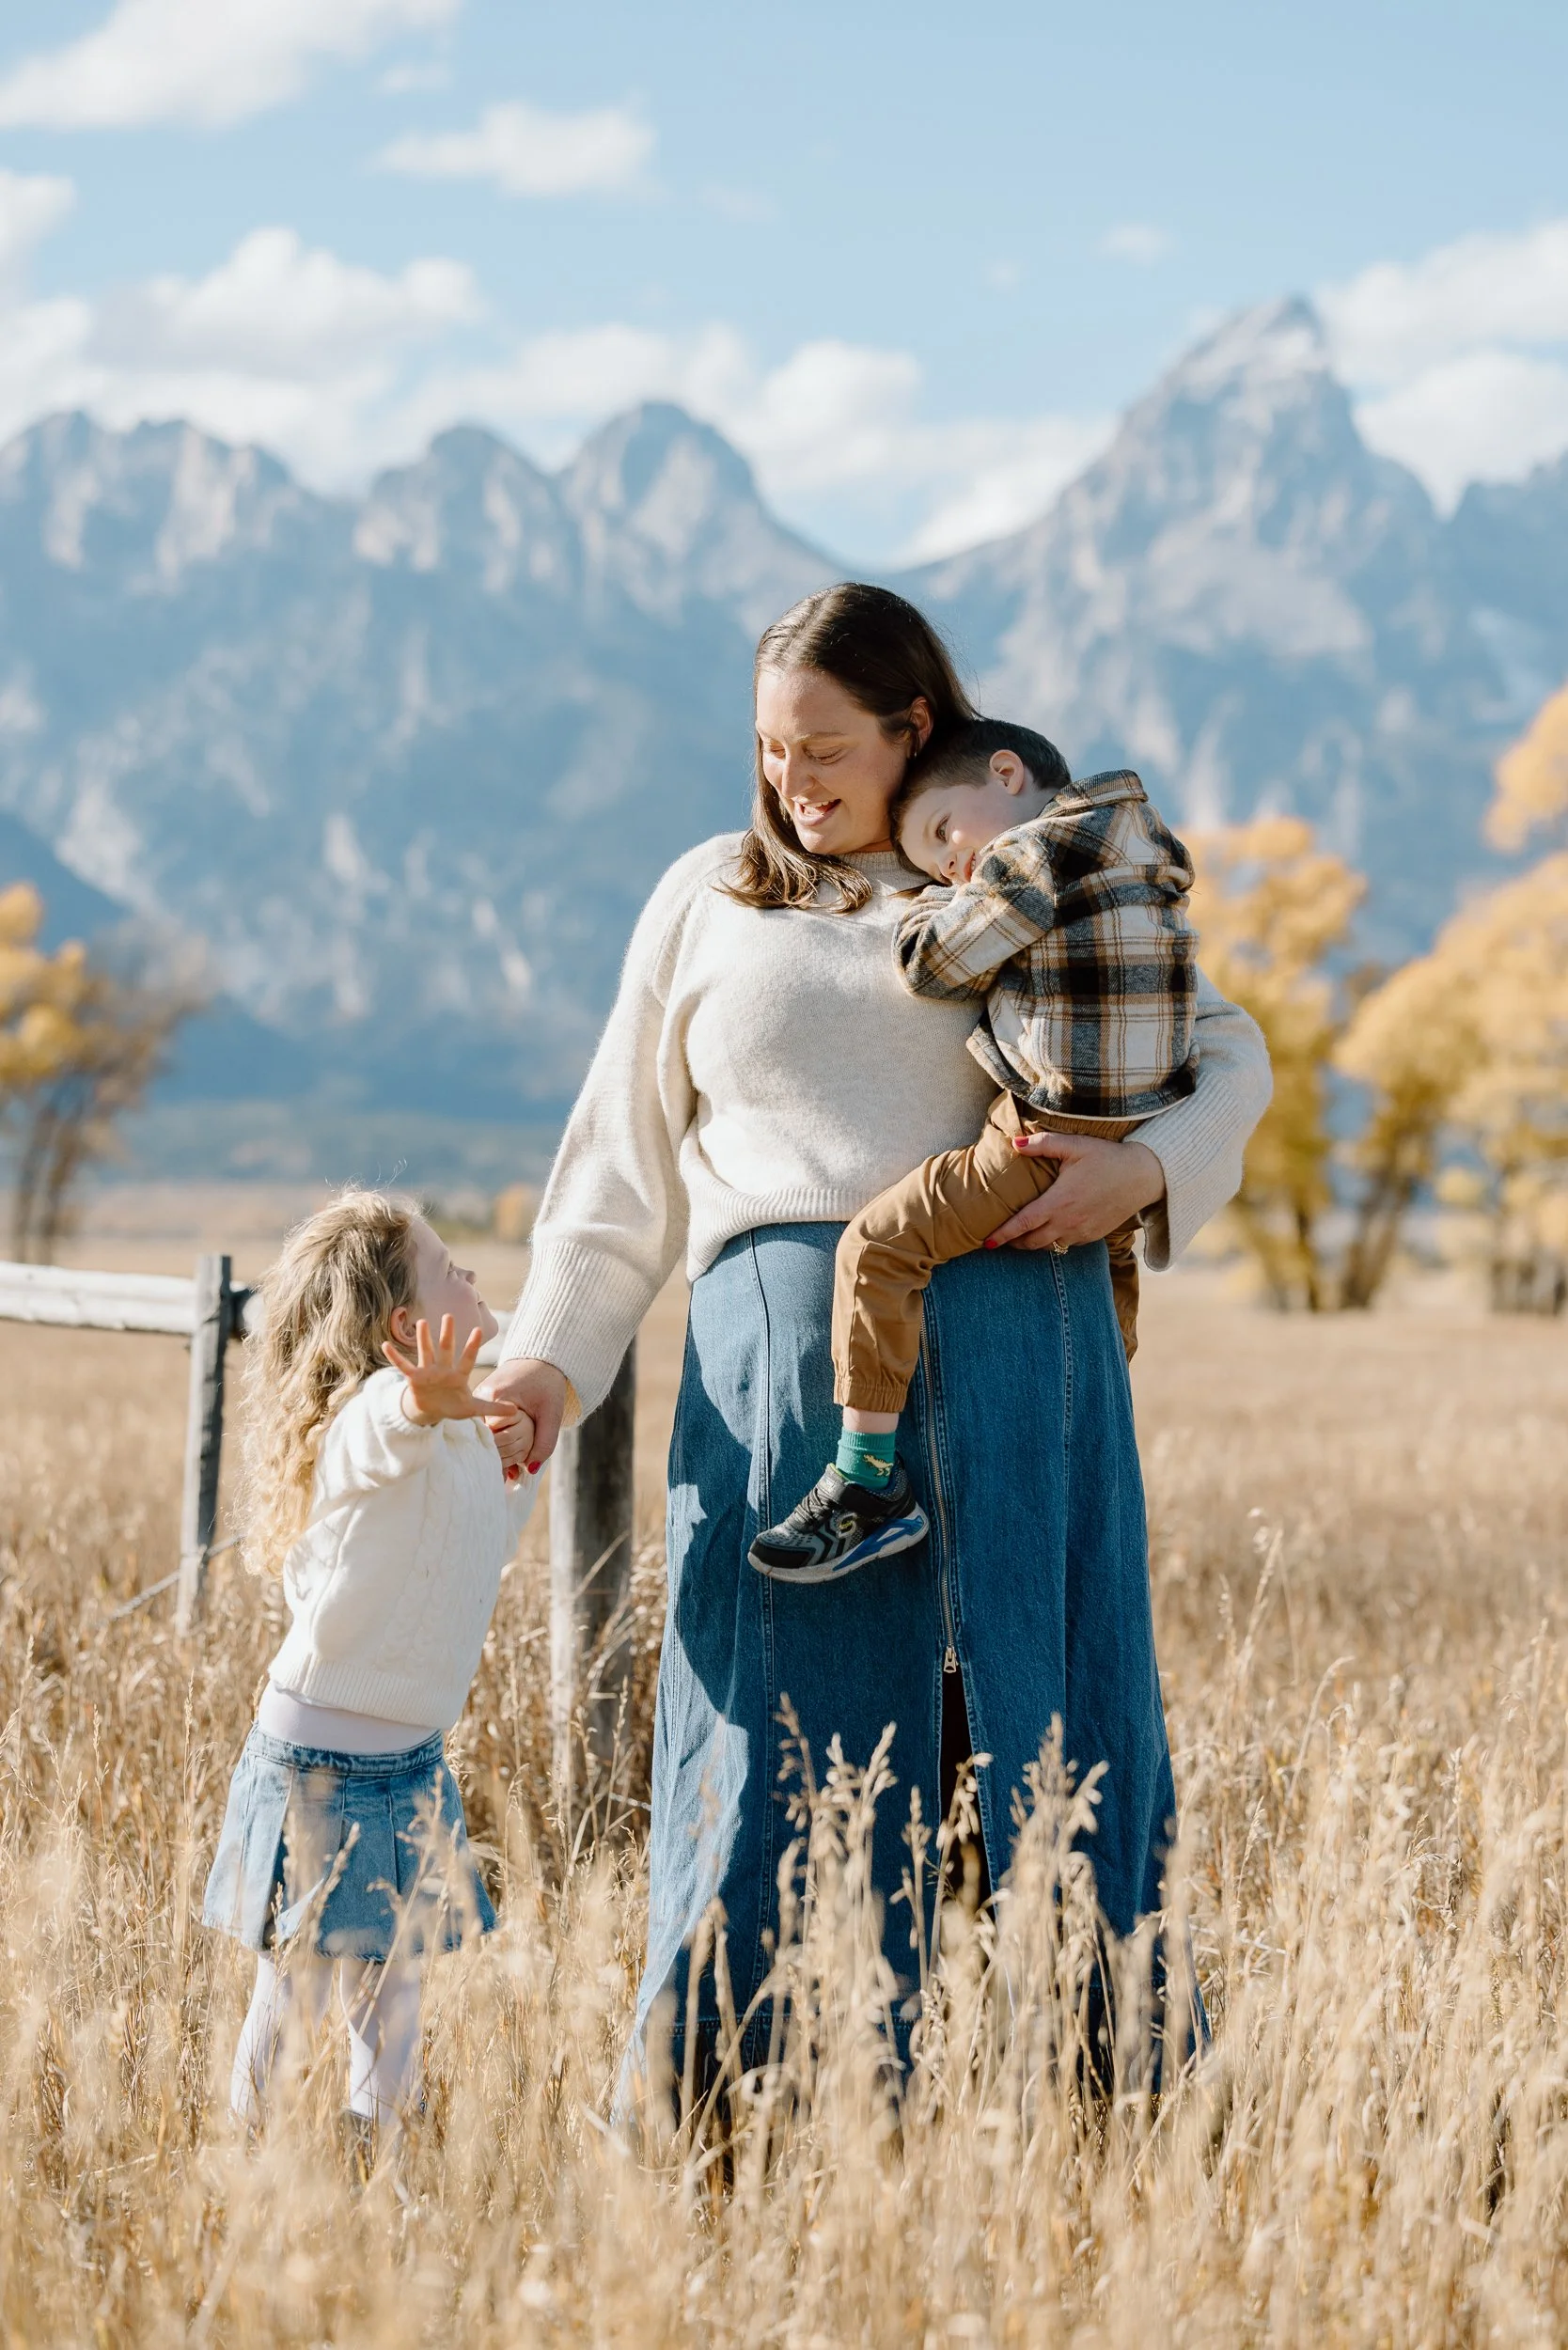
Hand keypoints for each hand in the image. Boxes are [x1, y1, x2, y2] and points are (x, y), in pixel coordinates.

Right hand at [384, 1315, 519, 1427]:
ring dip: (423, 1339)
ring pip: (426, 1352)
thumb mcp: (473, 1409)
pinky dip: (394, 1357)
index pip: (467, 1359)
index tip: (478, 1330)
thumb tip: (516, 1410)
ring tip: (421, 1322)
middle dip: (447, 1334)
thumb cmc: (452, 1406)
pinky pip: (403, 1366)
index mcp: (458, 1375)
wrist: (431, 1410)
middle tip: (449, 1316)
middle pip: (446, 1349)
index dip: (471, 1346)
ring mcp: (428, 1372)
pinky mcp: (414, 1379)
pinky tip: (386, 1344)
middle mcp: (443, 1369)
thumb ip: (493, 1408)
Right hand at [475, 1356, 569, 1468]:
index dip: (513, 1447)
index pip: (497, 1436)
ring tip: (517, 1456)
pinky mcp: (479, 1403)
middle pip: (487, 1439)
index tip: (524, 1454)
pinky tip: (506, 1458)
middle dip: (506, 1453)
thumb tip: (530, 1470)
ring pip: (484, 1438)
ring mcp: (477, 1400)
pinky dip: (496, 1443)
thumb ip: (544, 1442)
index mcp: (496, 1396)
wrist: (541, 1360)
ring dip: (501, 1450)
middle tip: (521, 1461)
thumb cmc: (548, 1383)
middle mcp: (480, 1398)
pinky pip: (484, 1430)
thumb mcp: (552, 1413)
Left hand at [987, 1133, 1165, 1252]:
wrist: (1143, 1176)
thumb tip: (1015, 1143)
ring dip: (1033, 1244)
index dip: (1003, 1235)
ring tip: (1022, 1235)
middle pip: (1032, 1242)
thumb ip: (1043, 1144)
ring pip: (1049, 1247)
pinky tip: (1050, 1230)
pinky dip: (1053, 1241)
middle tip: (1001, 1238)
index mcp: (1059, 1201)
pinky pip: (1066, 1245)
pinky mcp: (1093, 1236)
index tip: (987, 1241)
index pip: (1022, 1224)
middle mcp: (1068, 1222)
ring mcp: (1081, 1232)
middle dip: (1014, 1242)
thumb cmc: (1107, 1157)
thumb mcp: (1074, 1145)